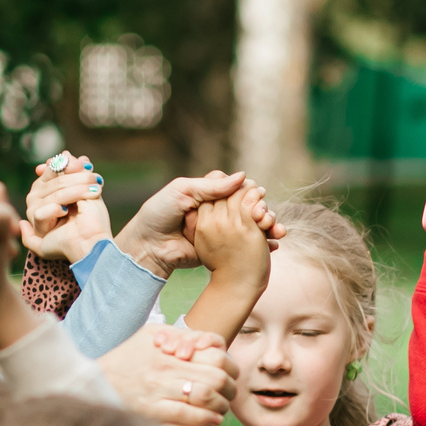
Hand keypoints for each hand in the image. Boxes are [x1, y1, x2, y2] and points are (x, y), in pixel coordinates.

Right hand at [21, 153, 113, 264]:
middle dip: (78, 179)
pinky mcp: (36, 230)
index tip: (89, 168)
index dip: (69, 166)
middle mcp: (36, 198)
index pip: (53, 169)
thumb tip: (67, 152)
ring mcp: (34, 214)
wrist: (93, 242)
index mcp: (47, 188)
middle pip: (55, 180)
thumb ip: (76, 171)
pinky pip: (42, 212)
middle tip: (96, 181)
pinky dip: (55, 210)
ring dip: (75, 193)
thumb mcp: (87, 188)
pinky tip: (66, 212)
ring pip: (52, 194)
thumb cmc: (92, 219)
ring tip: (92, 194)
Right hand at [98, 324, 236, 425]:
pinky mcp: (151, 409)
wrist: (93, 381)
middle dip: (230, 388)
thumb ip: (179, 334)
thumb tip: (206, 341)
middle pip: (216, 376)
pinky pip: (187, 414)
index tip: (231, 374)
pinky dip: (206, 418)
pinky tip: (213, 420)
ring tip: (222, 408)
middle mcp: (166, 368)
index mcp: (169, 349)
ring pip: (206, 395)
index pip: (216, 354)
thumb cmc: (125, 359)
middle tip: (230, 394)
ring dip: (221, 404)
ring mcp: (159, 389)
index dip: (230, 366)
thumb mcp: (149, 335)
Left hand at [119, 170, 283, 274]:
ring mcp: (220, 229)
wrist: (148, 246)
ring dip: (267, 227)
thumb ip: (211, 186)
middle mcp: (217, 209)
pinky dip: (261, 244)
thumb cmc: (159, 213)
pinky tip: (272, 244)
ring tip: (276, 230)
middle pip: (247, 206)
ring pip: (250, 225)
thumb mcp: (182, 191)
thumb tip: (243, 177)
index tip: (258, 194)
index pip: (235, 188)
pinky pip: (244, 245)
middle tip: (267, 215)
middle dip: (262, 210)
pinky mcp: (221, 248)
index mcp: (208, 193)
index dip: (249, 191)